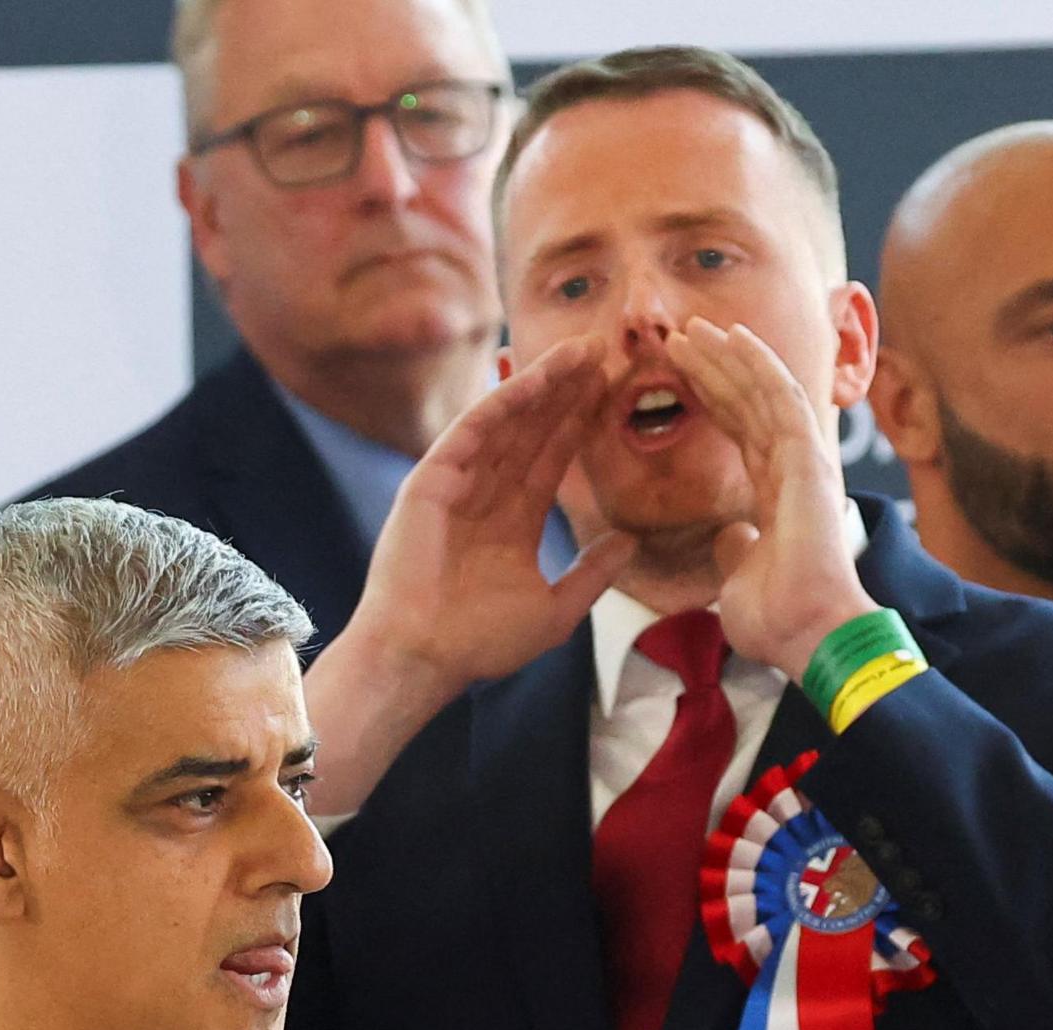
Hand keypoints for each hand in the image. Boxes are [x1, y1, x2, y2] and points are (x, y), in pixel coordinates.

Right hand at [341, 335, 636, 693]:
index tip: (615, 388)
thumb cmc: (479, 644)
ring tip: (582, 349)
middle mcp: (484, 494)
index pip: (552, 458)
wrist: (423, 658)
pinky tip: (537, 376)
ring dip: (543, 383)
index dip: (581, 422)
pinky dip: (504, 400)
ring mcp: (456, 483)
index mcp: (511, 522)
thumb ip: (592, 574)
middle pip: (533, 429)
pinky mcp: (431, 479)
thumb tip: (629, 542)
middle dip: (568, 390)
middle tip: (606, 348)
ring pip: (508, 421)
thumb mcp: (555, 610)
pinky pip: (473, 430)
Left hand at [663, 318, 875, 676]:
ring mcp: (805, 461)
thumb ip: (736, 548)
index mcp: (778, 495)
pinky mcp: (809, 458)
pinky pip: (781, 398)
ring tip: (691, 329)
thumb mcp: (740, 577)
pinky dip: (757, 364)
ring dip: (728, 357)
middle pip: (749, 404)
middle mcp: (794, 471)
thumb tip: (729, 537)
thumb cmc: (778, 620)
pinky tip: (732, 337)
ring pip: (763, 391)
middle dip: (715, 368)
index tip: (680, 372)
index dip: (713, 398)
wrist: (808, 635)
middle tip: (679, 337)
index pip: (742, 432)